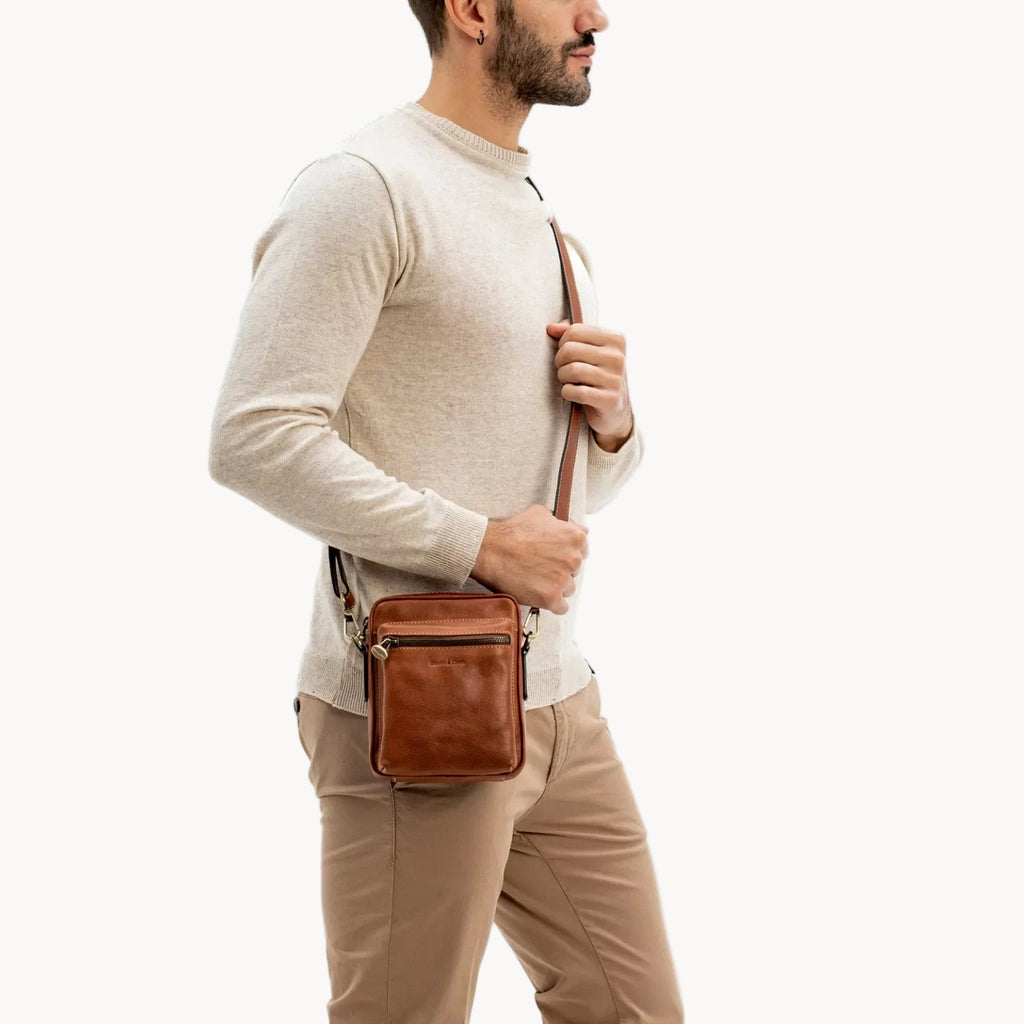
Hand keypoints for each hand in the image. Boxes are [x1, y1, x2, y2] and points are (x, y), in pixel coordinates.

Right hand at [471, 505, 588, 614]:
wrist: (491, 550)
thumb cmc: (512, 531)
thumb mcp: (541, 514)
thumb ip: (566, 523)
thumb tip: (582, 530)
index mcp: (574, 537)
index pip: (582, 551)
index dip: (566, 553)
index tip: (554, 556)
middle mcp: (573, 559)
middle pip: (575, 571)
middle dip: (561, 569)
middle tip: (541, 567)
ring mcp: (562, 580)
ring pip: (569, 589)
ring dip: (556, 587)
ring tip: (537, 580)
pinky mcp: (551, 598)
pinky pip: (562, 607)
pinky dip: (552, 603)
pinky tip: (540, 595)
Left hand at [546, 319, 633, 444]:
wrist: (614, 410)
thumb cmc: (597, 374)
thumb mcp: (590, 350)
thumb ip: (571, 334)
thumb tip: (551, 328)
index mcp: (616, 339)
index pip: (575, 331)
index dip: (563, 343)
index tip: (567, 354)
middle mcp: (618, 357)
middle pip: (570, 350)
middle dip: (560, 361)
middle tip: (564, 368)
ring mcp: (615, 379)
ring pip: (572, 370)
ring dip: (562, 377)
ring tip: (567, 380)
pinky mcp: (610, 400)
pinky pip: (576, 392)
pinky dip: (567, 393)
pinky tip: (572, 393)